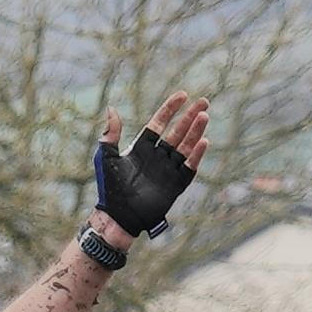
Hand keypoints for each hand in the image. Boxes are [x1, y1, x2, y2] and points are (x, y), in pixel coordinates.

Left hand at [89, 91, 209, 244]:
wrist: (118, 216)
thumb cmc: (109, 188)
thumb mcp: (106, 157)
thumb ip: (110, 134)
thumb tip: (111, 109)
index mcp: (142, 148)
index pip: (159, 123)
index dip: (170, 109)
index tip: (183, 95)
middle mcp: (157, 156)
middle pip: (178, 132)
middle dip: (190, 117)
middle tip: (204, 101)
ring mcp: (168, 170)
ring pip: (185, 146)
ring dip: (195, 131)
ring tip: (204, 116)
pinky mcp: (175, 185)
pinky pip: (189, 168)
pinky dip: (196, 156)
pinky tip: (203, 141)